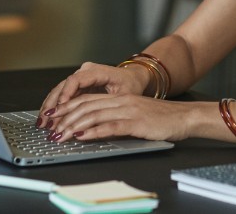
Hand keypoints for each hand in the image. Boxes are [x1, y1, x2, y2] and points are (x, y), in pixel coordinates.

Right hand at [37, 62, 146, 127]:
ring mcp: (80, 77)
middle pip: (63, 86)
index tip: (60, 108)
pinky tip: (47, 119)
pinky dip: (55, 107)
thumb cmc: (131, 85)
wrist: (133, 78)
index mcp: (97, 71)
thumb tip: (93, 120)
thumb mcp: (124, 96)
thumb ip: (108, 105)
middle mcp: (85, 71)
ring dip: (50, 107)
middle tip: (46, 121)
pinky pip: (63, 95)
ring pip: (59, 91)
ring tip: (42, 123)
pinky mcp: (78, 86)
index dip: (66, 94)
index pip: (76, 80)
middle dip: (53, 104)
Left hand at [47, 93, 195, 142]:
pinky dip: (94, 132)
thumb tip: (93, 127)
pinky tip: (83, 136)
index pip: (86, 100)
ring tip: (61, 135)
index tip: (52, 116)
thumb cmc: (162, 118)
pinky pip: (111, 126)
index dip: (67, 107)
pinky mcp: (136, 123)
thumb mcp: (135, 113)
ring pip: (94, 115)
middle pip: (86, 106)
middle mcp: (121, 101)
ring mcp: (128, 111)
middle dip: (64, 118)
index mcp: (119, 98)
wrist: (185, 117)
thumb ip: (115, 116)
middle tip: (51, 129)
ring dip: (74, 126)